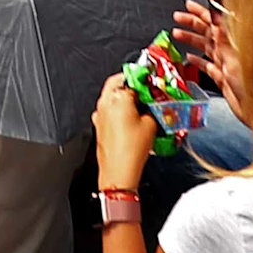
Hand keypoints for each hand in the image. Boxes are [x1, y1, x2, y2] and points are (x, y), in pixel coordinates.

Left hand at [92, 74, 154, 190]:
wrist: (118, 173)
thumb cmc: (132, 150)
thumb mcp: (151, 125)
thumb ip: (153, 109)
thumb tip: (154, 104)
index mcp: (118, 97)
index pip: (131, 79)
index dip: (144, 80)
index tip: (151, 83)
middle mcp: (105, 103)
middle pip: (116, 82)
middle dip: (130, 83)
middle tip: (143, 88)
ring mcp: (99, 114)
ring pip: (110, 96)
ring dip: (123, 96)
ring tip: (138, 105)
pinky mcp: (98, 125)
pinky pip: (108, 110)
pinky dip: (117, 109)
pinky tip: (130, 119)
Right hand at [168, 0, 237, 100]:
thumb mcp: (236, 60)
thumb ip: (224, 40)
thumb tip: (216, 18)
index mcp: (234, 43)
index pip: (215, 21)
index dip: (202, 11)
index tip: (190, 5)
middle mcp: (229, 51)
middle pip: (208, 32)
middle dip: (192, 22)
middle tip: (179, 16)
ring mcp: (225, 64)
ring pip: (205, 47)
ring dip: (191, 39)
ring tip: (177, 33)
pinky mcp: (222, 77)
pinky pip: (207, 65)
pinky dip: (197, 60)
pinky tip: (189, 57)